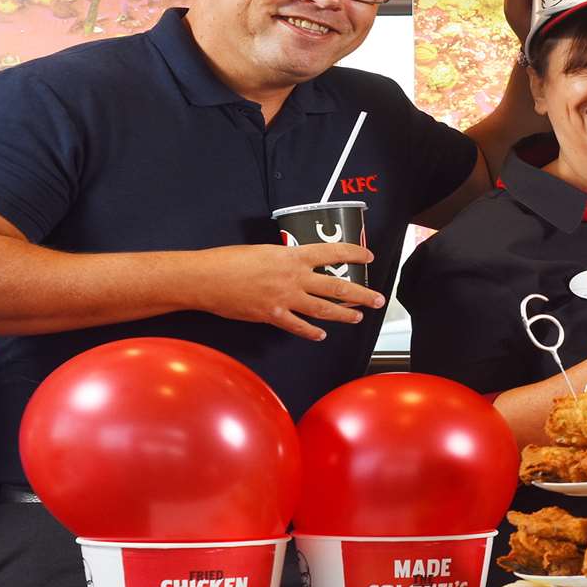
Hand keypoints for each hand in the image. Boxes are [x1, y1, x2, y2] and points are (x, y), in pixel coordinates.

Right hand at [192, 243, 381, 341]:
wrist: (207, 279)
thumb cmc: (230, 260)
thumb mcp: (264, 250)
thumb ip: (285, 259)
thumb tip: (297, 265)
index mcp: (292, 255)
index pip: (333, 252)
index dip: (354, 254)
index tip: (369, 256)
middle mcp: (294, 276)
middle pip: (337, 286)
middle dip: (361, 293)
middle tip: (378, 299)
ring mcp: (285, 298)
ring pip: (324, 309)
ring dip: (344, 314)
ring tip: (358, 317)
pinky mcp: (273, 316)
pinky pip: (298, 326)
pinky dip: (312, 332)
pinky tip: (321, 335)